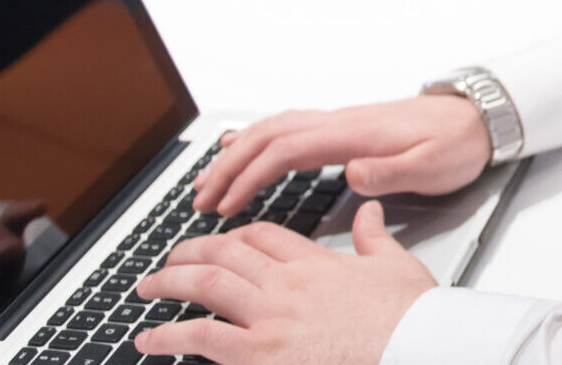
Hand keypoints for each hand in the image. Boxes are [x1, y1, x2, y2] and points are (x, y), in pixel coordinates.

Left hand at [132, 204, 433, 364]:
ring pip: (205, 286)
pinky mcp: (259, 353)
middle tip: (169, 260)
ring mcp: (270, 317)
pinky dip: (168, 336)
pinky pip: (200, 336)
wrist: (415, 346)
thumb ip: (374, 237)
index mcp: (317, 263)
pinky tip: (149, 339)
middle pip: (224, 253)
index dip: (234, 236)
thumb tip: (368, 211)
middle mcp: (286, 284)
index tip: (220, 241)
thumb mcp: (397, 265)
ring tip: (146, 289)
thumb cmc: (411, 317)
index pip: (263, 237)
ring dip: (168, 284)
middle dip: (189, 253)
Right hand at [192, 96, 489, 216]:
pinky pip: (290, 126)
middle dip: (229, 167)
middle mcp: (341, 122)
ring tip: (208, 180)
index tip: (226, 202)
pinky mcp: (344, 127)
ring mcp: (340, 121)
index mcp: (355, 134)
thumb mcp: (432, 166)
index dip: (250, 176)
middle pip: (269, 136)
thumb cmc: (457, 144)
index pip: (287, 151)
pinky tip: (243, 146)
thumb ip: (392, 171)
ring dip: (238, 153)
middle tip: (200, 198)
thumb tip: (352, 173)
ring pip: (275, 128)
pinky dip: (259, 137)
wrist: (477, 118)